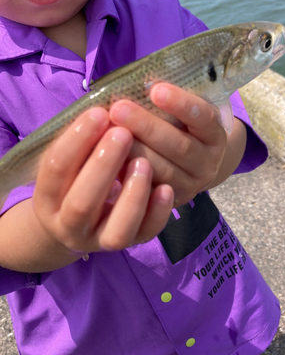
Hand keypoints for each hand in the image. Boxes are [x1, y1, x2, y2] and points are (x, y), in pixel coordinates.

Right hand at [32, 107, 173, 254]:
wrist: (80, 221)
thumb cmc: (77, 176)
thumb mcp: (71, 159)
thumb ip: (84, 141)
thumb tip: (109, 110)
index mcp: (48, 198)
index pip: (55, 170)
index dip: (76, 140)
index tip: (99, 113)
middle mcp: (69, 225)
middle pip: (82, 203)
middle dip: (103, 165)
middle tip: (123, 132)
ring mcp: (100, 239)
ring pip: (115, 231)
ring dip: (132, 194)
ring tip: (145, 162)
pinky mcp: (130, 244)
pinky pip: (145, 235)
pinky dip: (157, 213)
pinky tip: (166, 188)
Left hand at [109, 83, 227, 206]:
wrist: (191, 165)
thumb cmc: (180, 127)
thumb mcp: (183, 112)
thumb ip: (167, 101)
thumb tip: (134, 83)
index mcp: (215, 134)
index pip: (204, 118)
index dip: (182, 104)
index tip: (156, 89)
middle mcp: (208, 163)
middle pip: (179, 146)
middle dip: (147, 126)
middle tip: (118, 108)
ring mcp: (191, 186)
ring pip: (163, 170)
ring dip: (133, 151)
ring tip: (107, 133)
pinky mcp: (170, 202)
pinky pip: (149, 190)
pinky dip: (127, 173)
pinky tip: (107, 158)